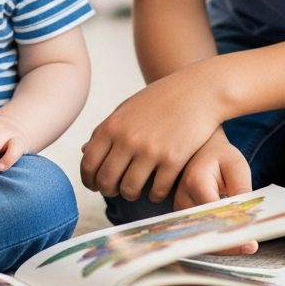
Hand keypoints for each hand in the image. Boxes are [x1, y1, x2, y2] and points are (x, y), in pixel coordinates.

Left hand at [79, 72, 223, 202]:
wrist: (199, 90)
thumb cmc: (163, 98)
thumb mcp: (128, 108)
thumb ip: (107, 130)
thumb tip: (85, 151)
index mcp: (112, 126)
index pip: (88, 164)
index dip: (89, 180)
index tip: (95, 185)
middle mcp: (128, 139)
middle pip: (106, 181)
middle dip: (109, 190)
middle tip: (117, 190)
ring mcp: (151, 150)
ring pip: (130, 190)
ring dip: (132, 194)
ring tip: (138, 190)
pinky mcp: (173, 160)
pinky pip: (157, 191)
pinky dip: (156, 195)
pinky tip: (158, 189)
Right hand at [175, 128, 256, 255]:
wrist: (201, 150)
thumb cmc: (220, 156)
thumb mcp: (236, 165)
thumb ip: (241, 189)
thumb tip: (246, 216)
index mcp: (195, 182)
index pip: (213, 214)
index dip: (232, 228)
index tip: (250, 240)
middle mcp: (182, 198)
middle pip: (204, 229)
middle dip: (228, 243)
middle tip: (251, 247)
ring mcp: (179, 209)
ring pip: (200, 236)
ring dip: (222, 244)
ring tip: (246, 245)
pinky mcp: (182, 216)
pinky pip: (199, 233)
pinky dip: (216, 239)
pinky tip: (234, 241)